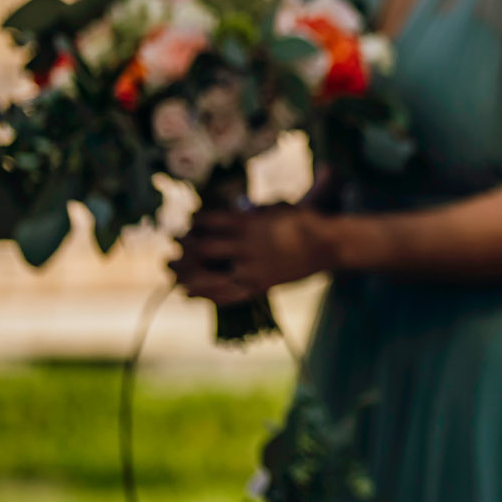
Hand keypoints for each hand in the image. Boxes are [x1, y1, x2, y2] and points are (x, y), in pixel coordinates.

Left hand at [170, 204, 330, 304]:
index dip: (193, 222)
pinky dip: (204, 295)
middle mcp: (245, 245)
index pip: (208, 220)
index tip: (188, 222)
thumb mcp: (279, 205)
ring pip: (207, 274)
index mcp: (248, 222)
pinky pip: (225, 295)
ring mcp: (251, 268)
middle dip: (185, 246)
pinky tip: (189, 293)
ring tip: (171, 271)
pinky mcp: (259, 286)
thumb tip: (238, 206)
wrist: (329, 243)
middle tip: (176, 245)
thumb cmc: (308, 220)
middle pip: (201, 247)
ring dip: (185, 273)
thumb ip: (256, 210)